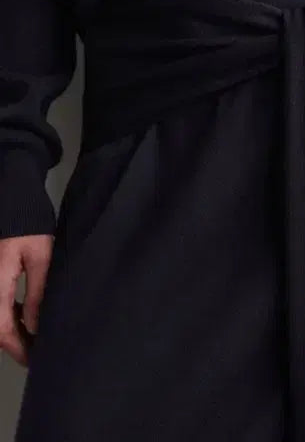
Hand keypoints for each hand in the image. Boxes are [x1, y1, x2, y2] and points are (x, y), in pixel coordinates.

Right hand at [0, 234, 53, 366]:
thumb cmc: (29, 228)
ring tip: (35, 339)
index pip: (3, 329)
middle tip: (37, 353)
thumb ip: (37, 292)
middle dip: (15, 343)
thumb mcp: (40, 259)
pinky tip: (26, 316)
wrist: (12, 204)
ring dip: (13, 329)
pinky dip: (10, 313)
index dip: (18, 348)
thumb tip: (38, 325)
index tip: (33, 361)